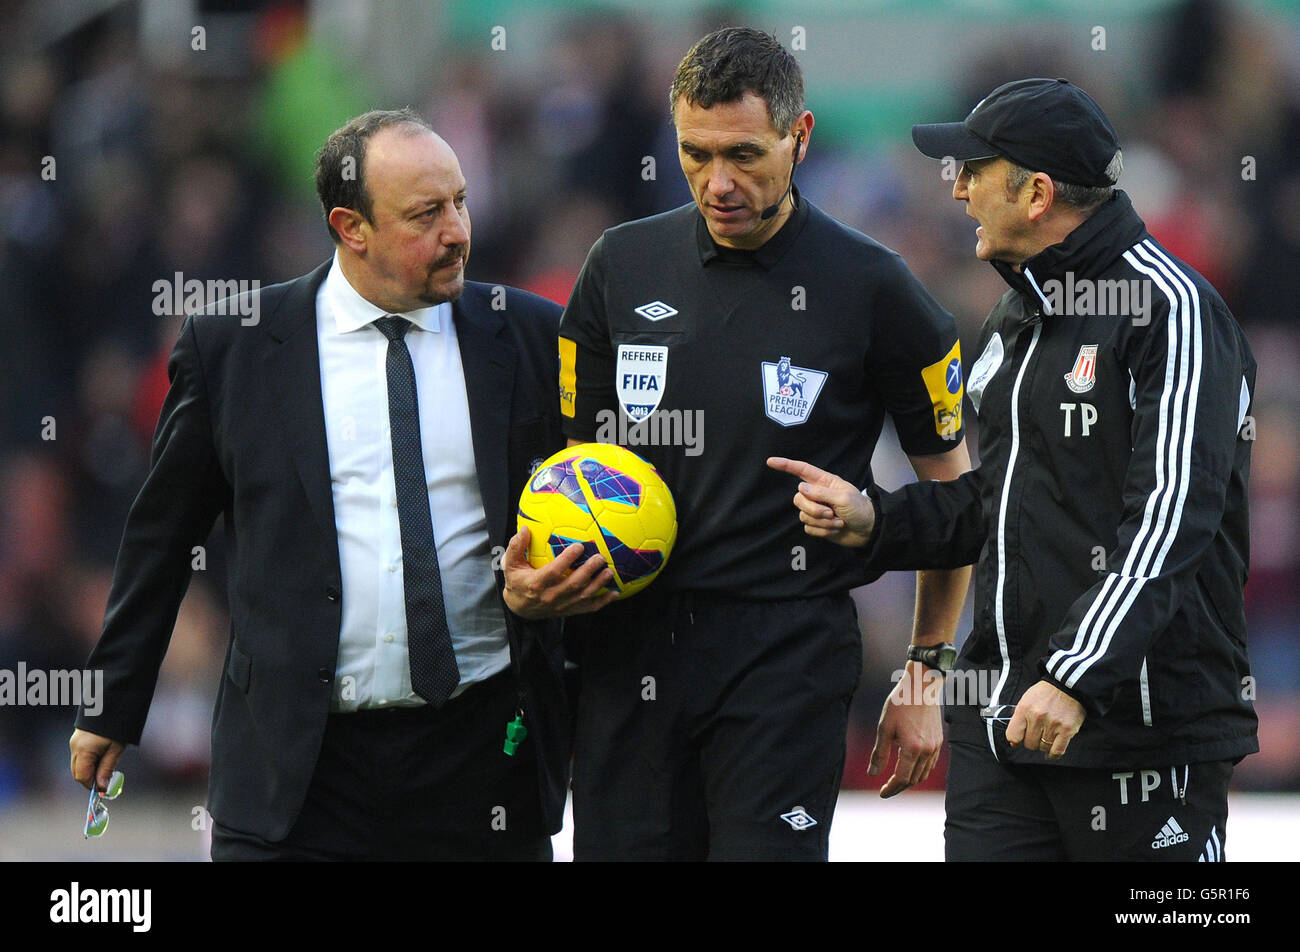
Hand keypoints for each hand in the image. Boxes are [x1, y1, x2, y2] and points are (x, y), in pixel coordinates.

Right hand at [69, 729, 125, 792]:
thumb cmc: (116, 726)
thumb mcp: (115, 749)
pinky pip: (80, 756)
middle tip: (105, 780)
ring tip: (106, 765)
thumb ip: (107, 768)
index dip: (92, 785)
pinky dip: (88, 761)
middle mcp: (74, 747)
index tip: (104, 789)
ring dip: (90, 769)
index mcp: (83, 750)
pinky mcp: (77, 739)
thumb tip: (102, 787)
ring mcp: (74, 742)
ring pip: (78, 765)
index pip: (82, 777)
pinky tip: (101, 757)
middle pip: (78, 772)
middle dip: (90, 779)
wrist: (111, 705)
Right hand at [502, 525, 620, 618]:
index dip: (567, 560)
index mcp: (536, 584)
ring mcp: (561, 606)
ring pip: (583, 596)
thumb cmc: (517, 582)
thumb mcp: (510, 565)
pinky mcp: (569, 611)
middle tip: (600, 557)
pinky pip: (588, 608)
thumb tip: (524, 529)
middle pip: (573, 584)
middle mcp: (550, 596)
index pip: (553, 572)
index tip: (579, 546)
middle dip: (589, 571)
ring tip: (609, 571)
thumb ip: (516, 547)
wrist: (520, 609)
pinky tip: (614, 593)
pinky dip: (603, 602)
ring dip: (598, 584)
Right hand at [765, 457, 875, 546]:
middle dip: (813, 509)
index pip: (801, 470)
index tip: (771, 461)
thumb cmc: (859, 509)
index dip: (785, 465)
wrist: (867, 530)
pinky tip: (835, 528)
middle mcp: (817, 494)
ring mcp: (816, 510)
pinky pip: (809, 528)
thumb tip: (801, 489)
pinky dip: (823, 530)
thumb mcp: (844, 497)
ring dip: (822, 521)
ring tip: (837, 521)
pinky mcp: (817, 524)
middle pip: (799, 498)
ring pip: (803, 515)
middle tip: (831, 512)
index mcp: (824, 482)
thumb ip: (821, 493)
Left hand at [869, 662, 943, 796]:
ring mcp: (936, 747)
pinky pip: (930, 764)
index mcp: (913, 748)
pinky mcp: (939, 742)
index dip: (891, 788)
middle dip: (899, 787)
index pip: (902, 778)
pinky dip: (920, 771)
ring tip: (896, 781)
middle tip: (886, 789)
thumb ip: (879, 753)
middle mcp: (928, 751)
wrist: (921, 686)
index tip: (881, 793)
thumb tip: (873, 773)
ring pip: (923, 774)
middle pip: (913, 779)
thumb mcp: (884, 727)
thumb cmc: (900, 703)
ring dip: (910, 781)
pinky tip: (910, 768)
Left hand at [1006, 680, 1085, 759]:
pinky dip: (1053, 754)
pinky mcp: (1067, 729)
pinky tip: (1050, 753)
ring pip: (1043, 747)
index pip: (1013, 735)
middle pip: (1029, 743)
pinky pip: (1057, 750)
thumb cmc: (1046, 693)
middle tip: (1036, 735)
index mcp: (1024, 708)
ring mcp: (1053, 724)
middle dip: (1031, 741)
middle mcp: (1037, 717)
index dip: (1015, 740)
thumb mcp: (1026, 700)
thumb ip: (1019, 719)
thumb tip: (1013, 741)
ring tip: (1046, 737)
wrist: (1068, 685)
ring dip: (1044, 745)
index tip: (1017, 741)